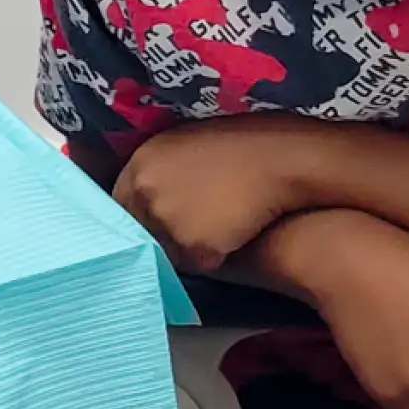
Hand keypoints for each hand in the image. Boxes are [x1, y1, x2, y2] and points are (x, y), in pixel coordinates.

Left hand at [113, 115, 329, 272]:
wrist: (287, 158)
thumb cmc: (249, 146)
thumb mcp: (189, 143)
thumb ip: (163, 169)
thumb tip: (152, 193)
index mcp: (140, 161)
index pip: (121, 203)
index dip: (141, 216)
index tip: (156, 222)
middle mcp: (144, 191)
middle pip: (139, 230)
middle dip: (158, 235)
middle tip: (190, 232)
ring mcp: (165, 219)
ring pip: (167, 251)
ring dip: (186, 249)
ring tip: (219, 231)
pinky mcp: (191, 245)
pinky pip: (196, 265)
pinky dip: (212, 260)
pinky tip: (234, 242)